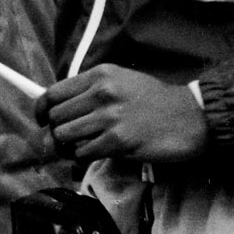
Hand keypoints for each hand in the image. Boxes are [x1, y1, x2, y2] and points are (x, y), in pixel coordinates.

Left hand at [35, 64, 208, 162]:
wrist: (193, 116)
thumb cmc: (156, 100)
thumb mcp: (122, 81)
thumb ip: (90, 91)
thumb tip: (58, 107)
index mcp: (99, 75)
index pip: (52, 94)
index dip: (41, 110)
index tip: (41, 119)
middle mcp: (101, 93)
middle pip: (55, 118)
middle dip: (55, 132)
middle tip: (64, 140)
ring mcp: (109, 118)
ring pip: (64, 137)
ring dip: (68, 147)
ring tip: (79, 148)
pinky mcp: (118, 141)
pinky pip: (83, 153)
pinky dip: (83, 157)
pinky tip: (95, 153)